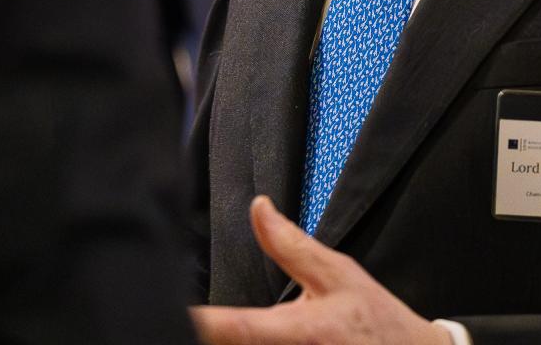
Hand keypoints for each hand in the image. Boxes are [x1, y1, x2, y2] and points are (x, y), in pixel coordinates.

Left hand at [190, 196, 451, 344]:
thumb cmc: (375, 322)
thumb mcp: (339, 275)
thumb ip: (291, 246)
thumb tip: (258, 208)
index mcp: (299, 332)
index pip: (234, 329)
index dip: (198, 325)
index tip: (167, 315)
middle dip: (200, 335)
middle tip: (165, 318)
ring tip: (195, 329)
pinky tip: (222, 341)